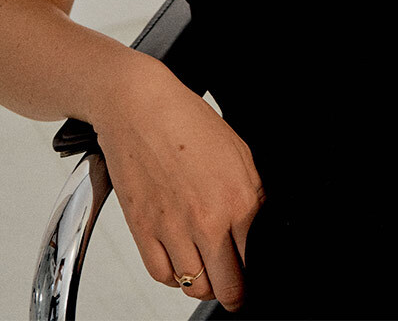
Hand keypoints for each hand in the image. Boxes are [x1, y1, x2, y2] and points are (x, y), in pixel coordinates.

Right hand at [92, 59, 264, 313]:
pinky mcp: (143, 230)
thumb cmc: (187, 122)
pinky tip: (180, 259)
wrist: (140, 108)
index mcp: (238, 200)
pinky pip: (162, 274)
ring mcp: (173, 229)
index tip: (249, 272)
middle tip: (233, 285)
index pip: (253, 262)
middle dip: (232, 291)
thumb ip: (252, 196)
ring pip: (193, 286)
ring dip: (202, 282)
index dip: (253, 272)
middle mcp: (207, 220)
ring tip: (207, 268)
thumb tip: (257, 230)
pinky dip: (173, 275)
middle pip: (225, 286)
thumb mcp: (239, 153)